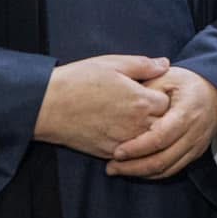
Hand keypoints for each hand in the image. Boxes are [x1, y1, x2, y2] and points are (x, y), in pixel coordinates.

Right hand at [35, 55, 170, 158]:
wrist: (48, 106)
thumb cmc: (79, 80)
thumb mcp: (112, 64)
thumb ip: (143, 65)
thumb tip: (165, 64)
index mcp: (141, 100)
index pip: (168, 103)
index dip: (161, 95)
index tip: (151, 91)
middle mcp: (136, 124)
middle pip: (163, 125)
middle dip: (158, 116)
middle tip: (145, 105)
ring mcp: (124, 141)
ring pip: (149, 142)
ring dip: (146, 132)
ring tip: (132, 118)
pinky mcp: (110, 153)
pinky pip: (131, 153)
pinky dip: (132, 145)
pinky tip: (120, 131)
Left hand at [107, 66, 216, 179]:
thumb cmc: (188, 83)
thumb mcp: (168, 77)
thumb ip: (147, 89)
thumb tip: (121, 100)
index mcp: (186, 112)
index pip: (160, 137)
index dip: (137, 148)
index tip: (116, 151)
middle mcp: (193, 133)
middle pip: (162, 159)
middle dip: (134, 167)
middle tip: (110, 167)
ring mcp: (196, 146)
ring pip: (167, 169)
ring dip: (140, 173)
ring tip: (117, 170)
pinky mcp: (194, 154)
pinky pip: (172, 170)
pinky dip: (153, 174)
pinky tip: (135, 170)